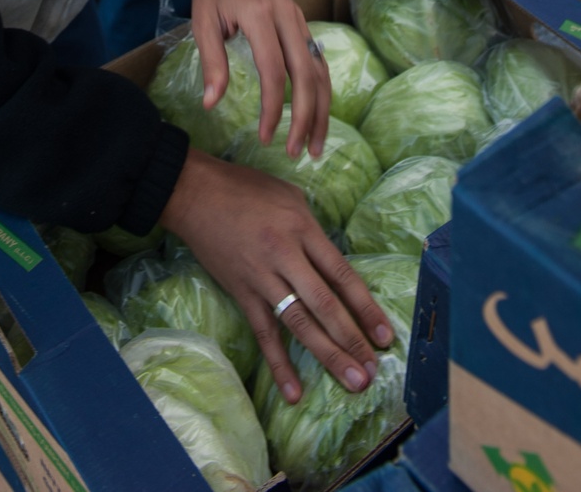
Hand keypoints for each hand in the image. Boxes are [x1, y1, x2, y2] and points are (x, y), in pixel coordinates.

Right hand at [161, 150, 393, 401]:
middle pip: (324, 304)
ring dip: (328, 355)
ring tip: (352, 381)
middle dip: (352, 340)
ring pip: (299, 323)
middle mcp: (285, 255)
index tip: (385, 335)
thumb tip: (331, 262)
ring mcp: (262, 277)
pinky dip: (278, 364)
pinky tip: (294, 391)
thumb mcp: (290, 195)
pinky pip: (263, 333)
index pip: (342, 274)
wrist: (195, 193)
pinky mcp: (242, 293)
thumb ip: (313, 229)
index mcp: (302, 228)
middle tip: (373, 371)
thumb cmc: (246, 188)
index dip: (365, 307)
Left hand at [192, 0, 330, 156]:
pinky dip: (322, 91)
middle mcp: (287, 18)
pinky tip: (317, 115)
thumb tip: (212, 104)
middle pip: (307, 75)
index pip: (274, 70)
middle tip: (297, 153)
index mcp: (260, 15)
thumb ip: (212, 62)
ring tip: (315, 145)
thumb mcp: (203, 19)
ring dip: (321, 110)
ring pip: (321, 70)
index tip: (266, 137)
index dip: (273, 108)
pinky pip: (319, 61)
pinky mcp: (303, 24)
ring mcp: (300, 20)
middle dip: (305, 118)